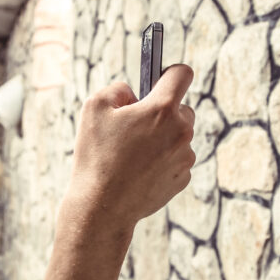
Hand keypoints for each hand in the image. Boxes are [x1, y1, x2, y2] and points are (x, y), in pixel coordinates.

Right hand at [67, 65, 195, 234]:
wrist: (102, 207)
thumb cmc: (96, 156)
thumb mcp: (94, 108)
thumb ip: (117, 89)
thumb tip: (133, 93)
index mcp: (162, 109)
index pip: (181, 74)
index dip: (170, 72)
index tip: (162, 78)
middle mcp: (181, 131)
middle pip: (182, 108)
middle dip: (162, 112)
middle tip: (136, 125)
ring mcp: (185, 157)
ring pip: (179, 136)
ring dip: (162, 138)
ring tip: (133, 153)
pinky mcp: (183, 179)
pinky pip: (176, 160)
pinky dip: (162, 161)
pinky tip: (139, 170)